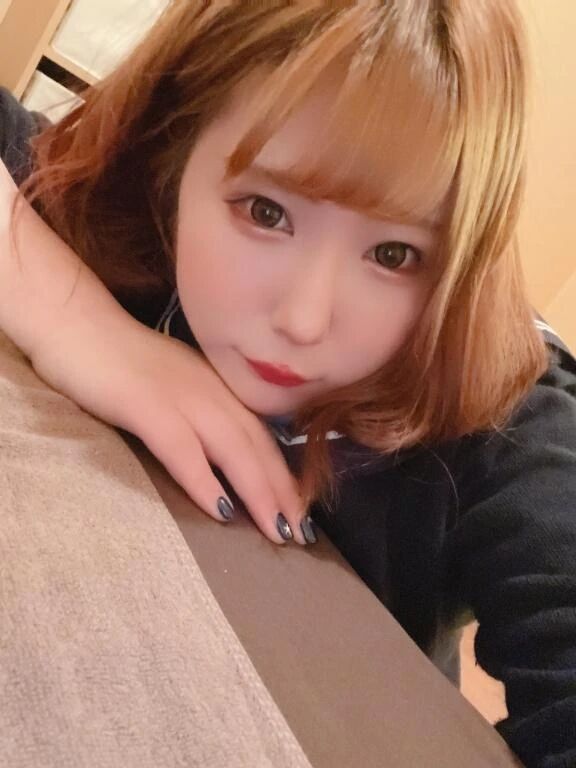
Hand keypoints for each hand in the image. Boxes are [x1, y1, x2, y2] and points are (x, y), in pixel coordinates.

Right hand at [32, 304, 309, 544]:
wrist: (76, 322)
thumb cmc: (122, 360)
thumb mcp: (176, 386)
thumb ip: (202, 413)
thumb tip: (225, 456)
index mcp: (218, 388)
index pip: (262, 437)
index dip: (285, 477)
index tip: (302, 513)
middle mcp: (210, 391)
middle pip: (257, 447)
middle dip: (284, 493)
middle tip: (303, 534)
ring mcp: (180, 395)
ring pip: (232, 449)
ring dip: (259, 493)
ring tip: (278, 531)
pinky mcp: (144, 404)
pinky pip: (182, 447)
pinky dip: (205, 480)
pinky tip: (222, 511)